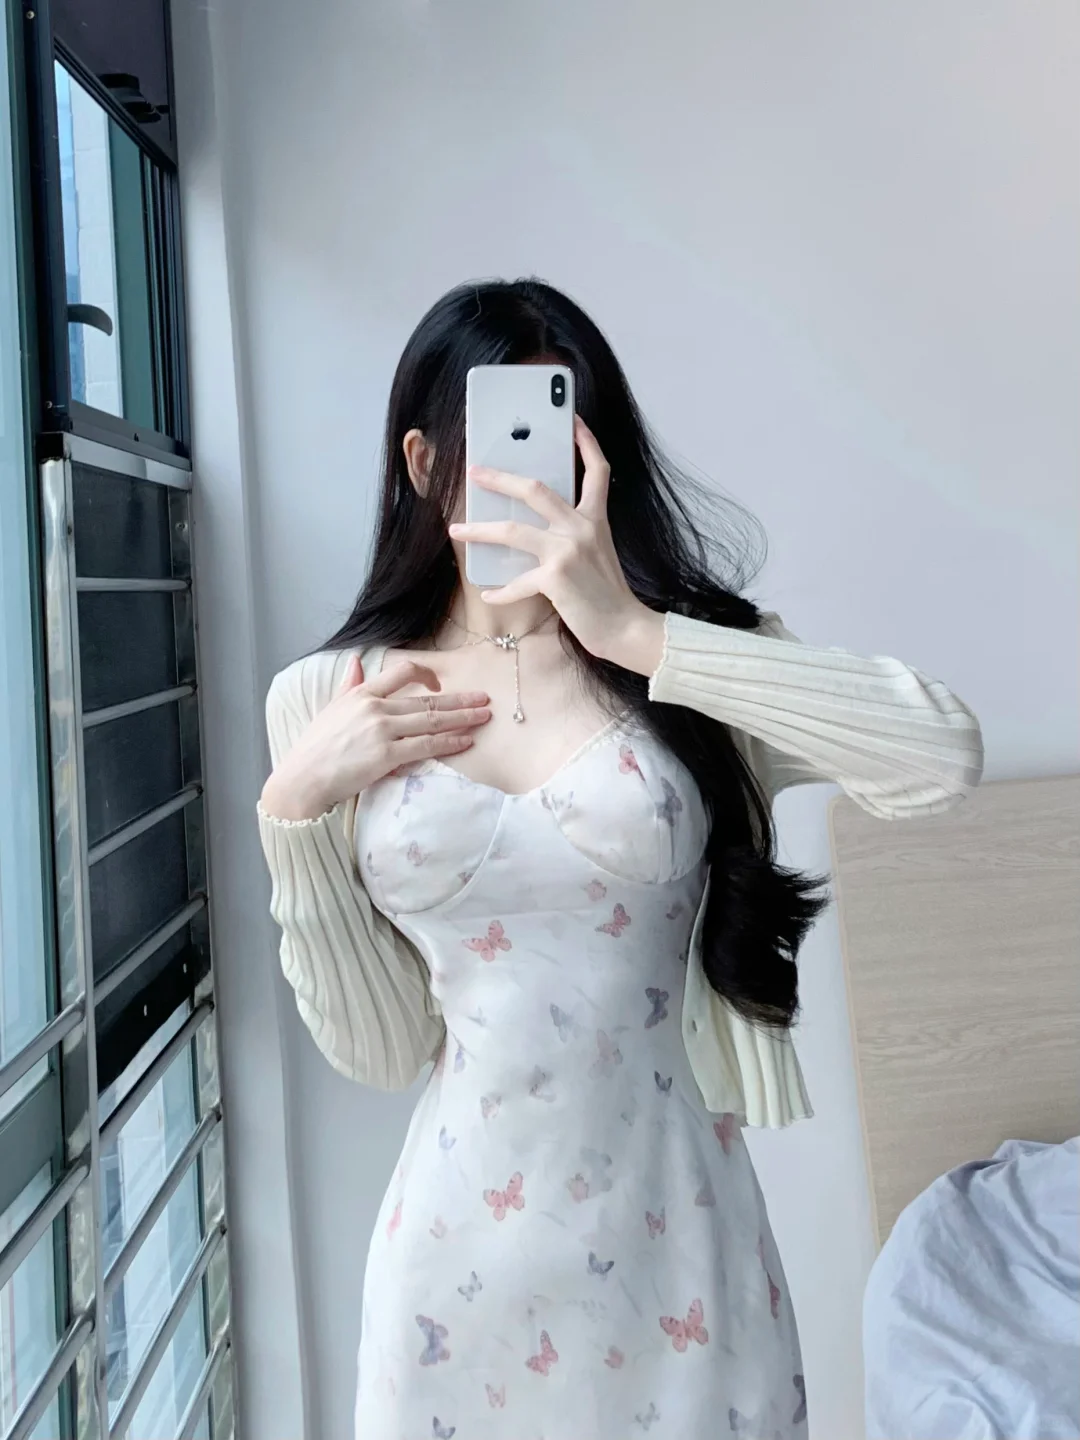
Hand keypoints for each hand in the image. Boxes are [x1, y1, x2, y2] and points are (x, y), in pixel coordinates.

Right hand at [260, 657, 490, 820]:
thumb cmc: (314, 748)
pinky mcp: (386, 755)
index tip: (441, 682)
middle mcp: (375, 707)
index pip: (402, 671)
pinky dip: (449, 743)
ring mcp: (382, 730)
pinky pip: (426, 746)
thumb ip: (349, 686)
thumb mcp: (330, 709)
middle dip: (459, 700)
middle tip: (484, 699)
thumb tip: (355, 662)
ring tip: (483, 717)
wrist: (303, 779)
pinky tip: (466, 741)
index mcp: (362, 693)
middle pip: (427, 700)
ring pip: (432, 721)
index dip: (427, 674)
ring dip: (462, 718)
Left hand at [447, 417, 665, 673]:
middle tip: (475, 472)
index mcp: (596, 519)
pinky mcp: (555, 578)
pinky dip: (500, 590)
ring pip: (513, 530)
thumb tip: (534, 527)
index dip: (585, 442)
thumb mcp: (599, 553)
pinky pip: (517, 581)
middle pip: (536, 488)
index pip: (597, 471)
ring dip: (479, 529)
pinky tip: (488, 593)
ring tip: (456, 530)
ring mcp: (567, 551)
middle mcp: (582, 528)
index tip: (572, 420)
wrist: (625, 628)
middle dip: (501, 477)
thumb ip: (575, 535)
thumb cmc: (609, 595)